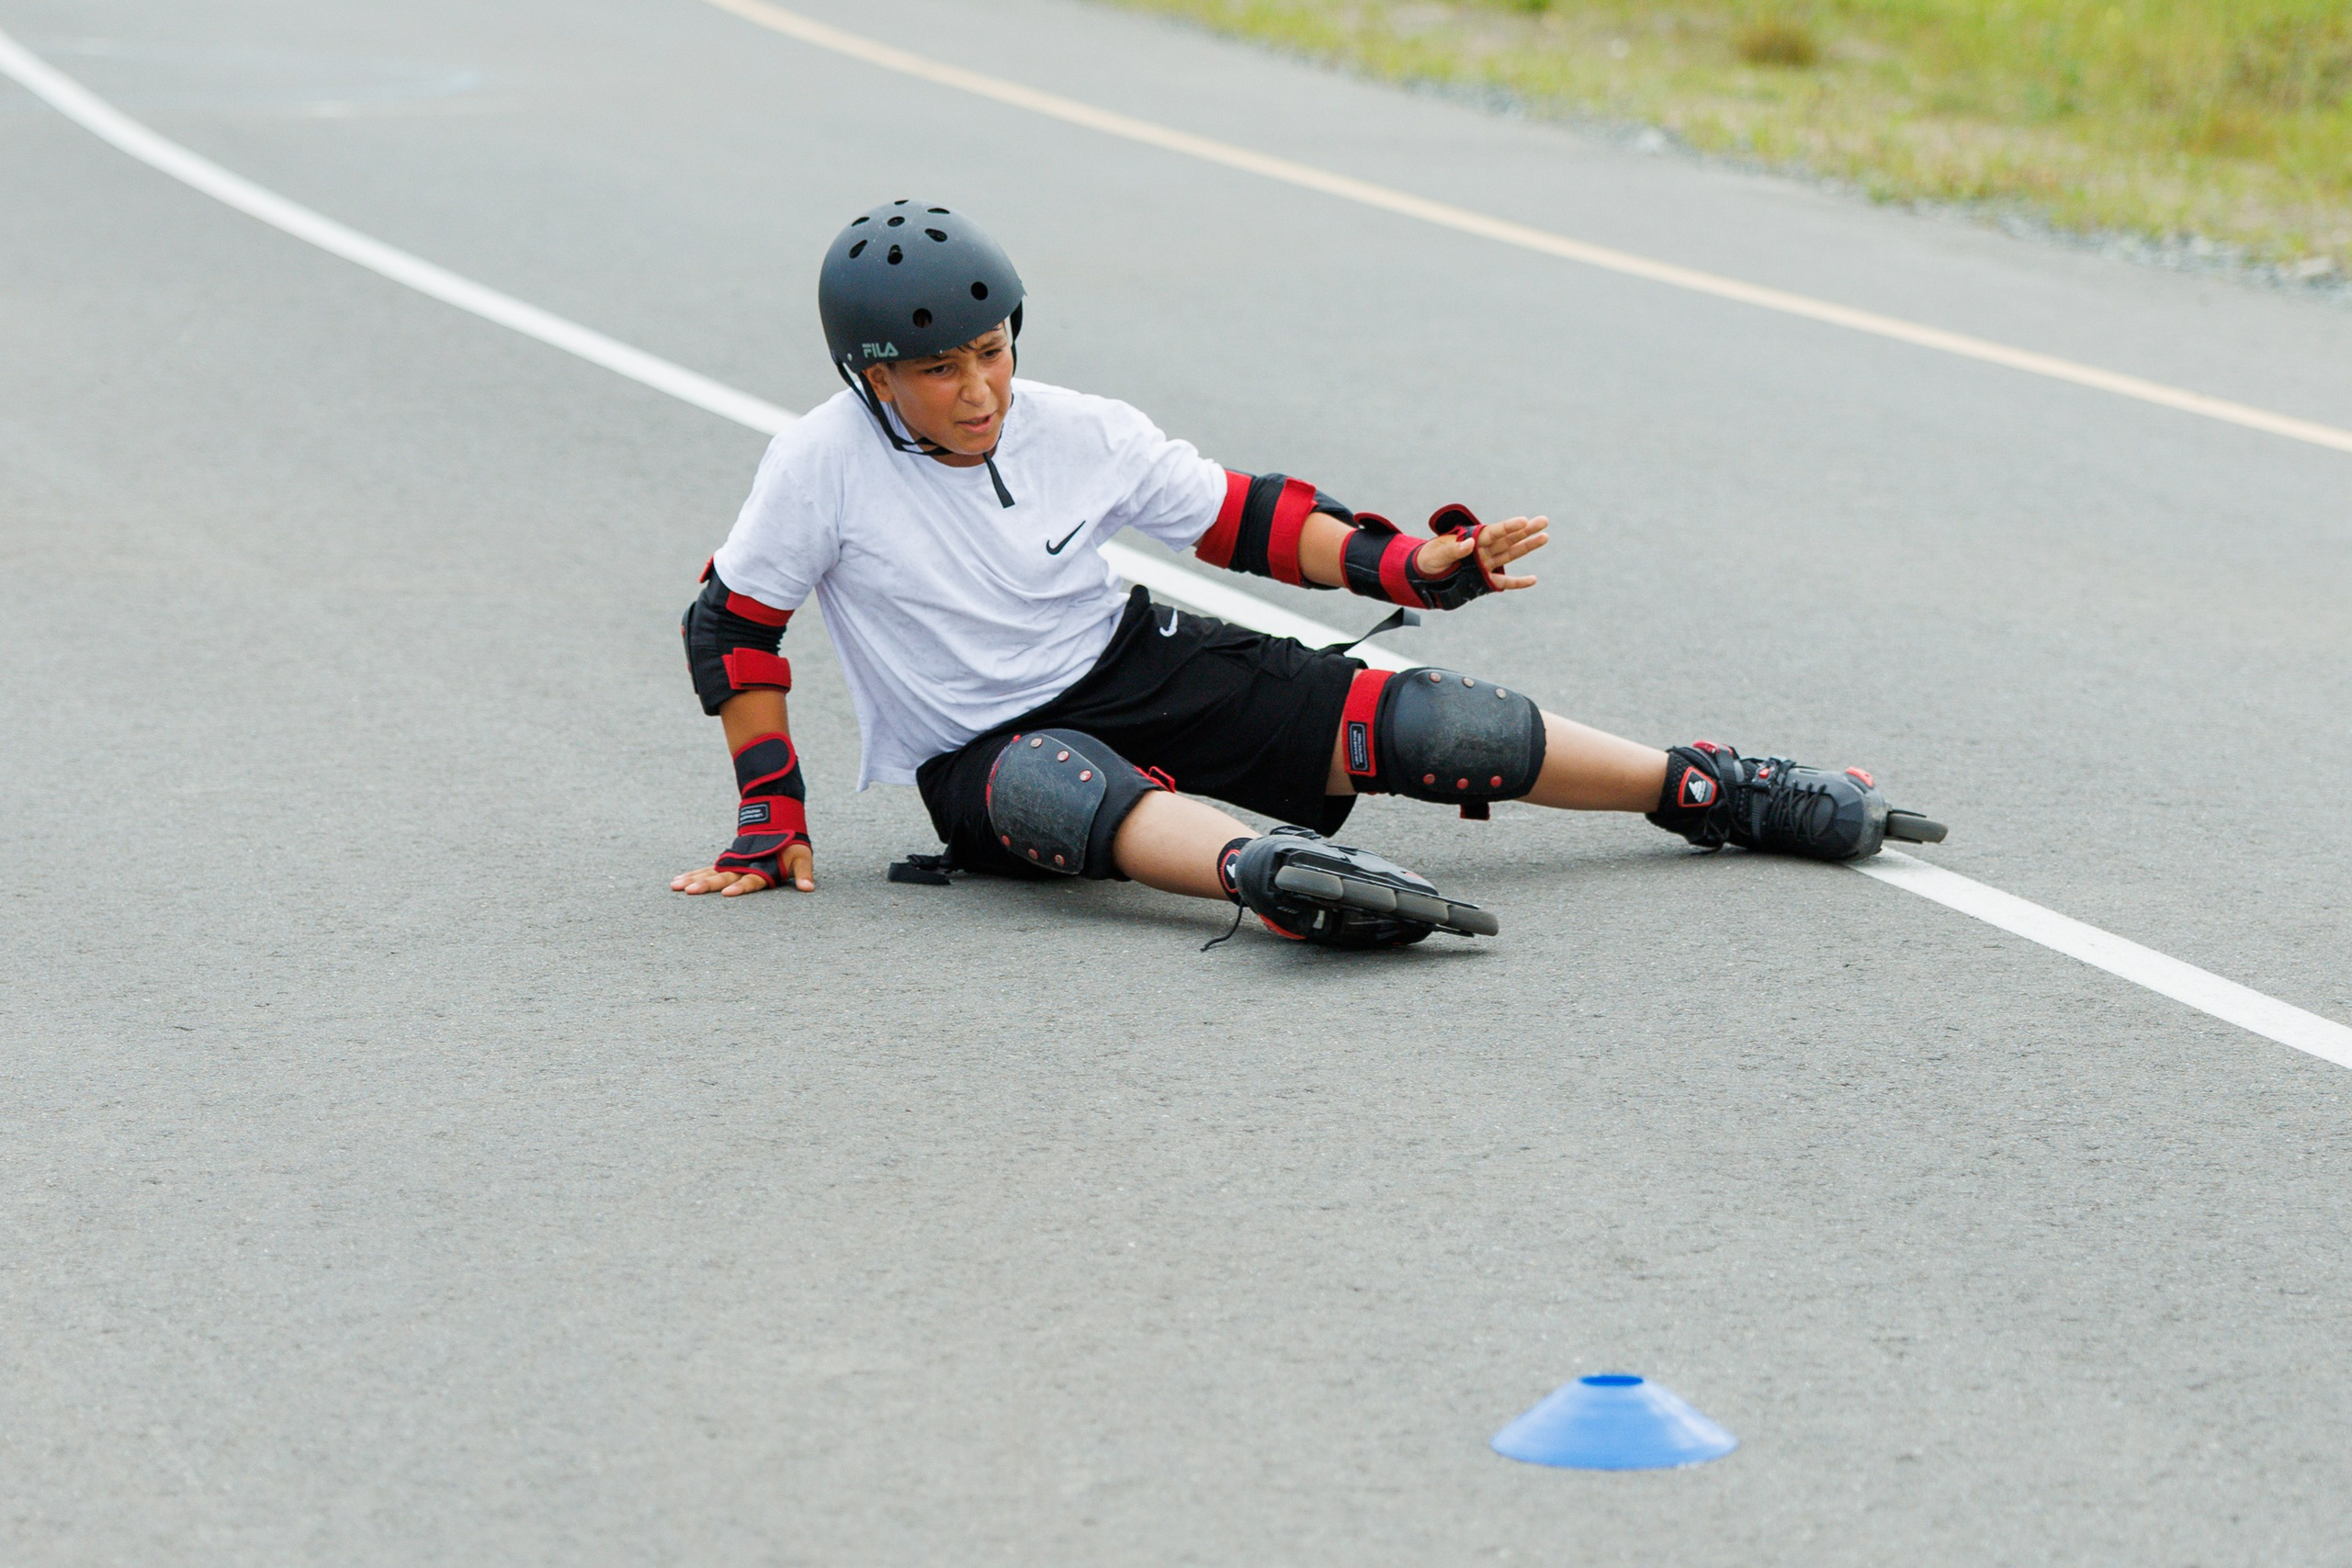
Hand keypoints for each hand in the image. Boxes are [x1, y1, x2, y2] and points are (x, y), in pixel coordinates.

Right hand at [670, 841, 815, 895]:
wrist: (777, 821)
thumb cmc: (791, 845)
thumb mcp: (802, 857)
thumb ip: (804, 874)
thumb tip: (809, 889)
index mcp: (762, 867)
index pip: (751, 879)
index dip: (741, 886)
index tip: (728, 893)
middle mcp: (744, 865)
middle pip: (724, 876)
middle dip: (707, 884)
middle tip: (690, 891)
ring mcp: (732, 862)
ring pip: (709, 871)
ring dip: (693, 879)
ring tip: (676, 887)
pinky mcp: (725, 861)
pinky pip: (706, 869)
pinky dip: (692, 874)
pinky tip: (677, 882)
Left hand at [1413, 514, 1546, 590]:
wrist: (1424, 574)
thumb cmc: (1429, 559)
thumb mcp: (1437, 554)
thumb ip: (1453, 550)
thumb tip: (1469, 544)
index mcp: (1473, 539)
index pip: (1494, 532)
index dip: (1509, 526)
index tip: (1523, 520)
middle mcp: (1483, 550)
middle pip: (1508, 539)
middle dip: (1526, 530)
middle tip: (1544, 521)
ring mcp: (1486, 564)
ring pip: (1511, 554)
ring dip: (1527, 547)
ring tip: (1545, 537)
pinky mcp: (1485, 580)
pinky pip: (1504, 582)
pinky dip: (1518, 582)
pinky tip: (1533, 579)